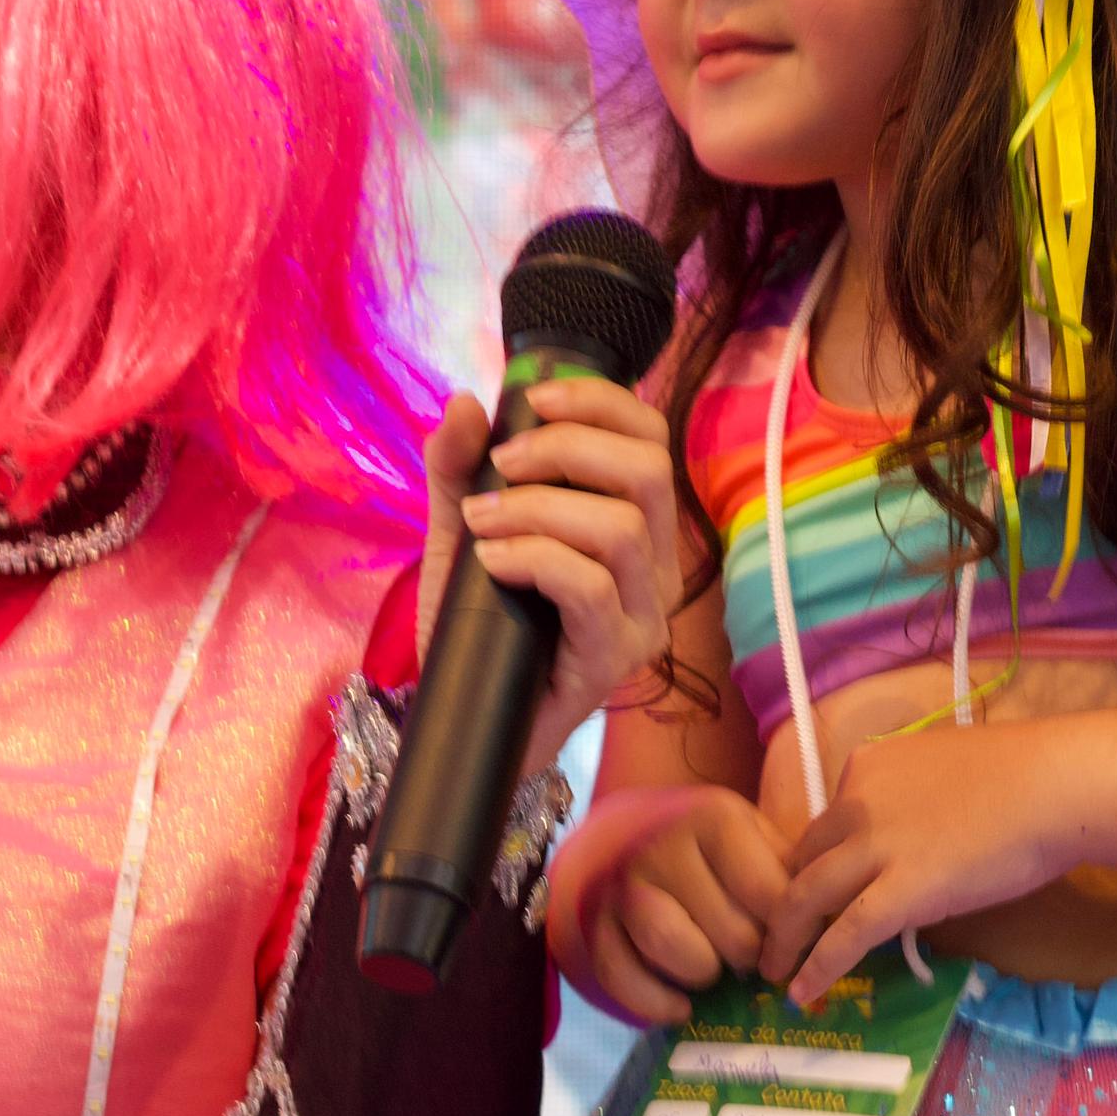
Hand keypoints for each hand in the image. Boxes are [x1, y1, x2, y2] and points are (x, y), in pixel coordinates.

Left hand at [420, 375, 681, 781]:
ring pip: (623, 529)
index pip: (651, 439)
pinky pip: (590, 587)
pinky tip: (493, 562)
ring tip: (481, 523)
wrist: (463, 717)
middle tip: (500, 465)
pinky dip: (534, 558)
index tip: (532, 398)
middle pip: (650, 472)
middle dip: (567, 449)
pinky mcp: (615, 658)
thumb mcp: (461, 529)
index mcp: (637, 524)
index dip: (600, 403)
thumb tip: (466, 403)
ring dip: (539, 509)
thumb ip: (459, 468)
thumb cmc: (480, 622)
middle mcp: (657, 568)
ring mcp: (643, 617)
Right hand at [554, 786, 793, 1025]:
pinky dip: (655, 1004)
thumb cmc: (712, 847)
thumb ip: (791, 871)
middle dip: (751, 958)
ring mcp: (624, 884)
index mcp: (714, 817)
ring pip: (676, 950)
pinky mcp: (595, 923)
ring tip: (714, 968)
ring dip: (705, 974)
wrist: (628, 832)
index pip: (772, 896)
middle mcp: (663, 845)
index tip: (795, 942)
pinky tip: (679, 1006)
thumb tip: (834, 923)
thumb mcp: (755, 837)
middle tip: (754, 958)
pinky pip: (623, 977)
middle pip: (731, 933)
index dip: (793, 934)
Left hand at [760, 721, 1077, 1007]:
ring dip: (784, 939)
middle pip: (803, 859)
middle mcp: (856, 802)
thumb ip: (912, 799)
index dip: (818, 863)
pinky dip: (818, 966)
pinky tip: (803, 992)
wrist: (1055, 785)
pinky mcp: (902, 890)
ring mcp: (875, 846)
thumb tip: (911, 839)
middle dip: (784, 901)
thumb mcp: (944, 770)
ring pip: (805, 896)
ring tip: (774, 971)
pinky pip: (846, 935)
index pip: (826, 824)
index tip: (817, 892)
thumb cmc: (1023, 775)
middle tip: (777, 936)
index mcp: (867, 767)